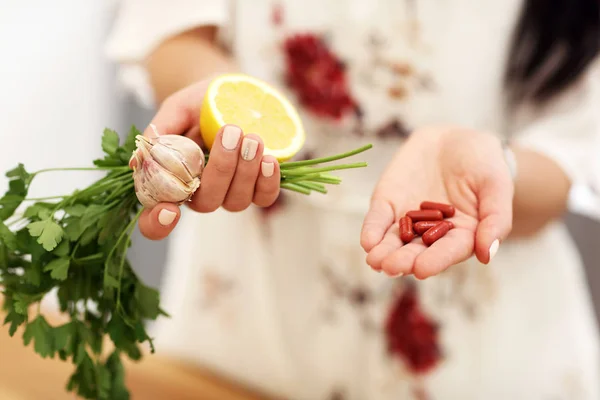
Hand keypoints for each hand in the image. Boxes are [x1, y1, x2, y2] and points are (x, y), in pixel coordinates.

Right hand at [136, 80, 280, 239]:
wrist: (234, 91)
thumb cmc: (200, 103)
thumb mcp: (178, 109)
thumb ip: (160, 132)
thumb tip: (140, 160)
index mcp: (173, 180)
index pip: (156, 219)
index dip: (157, 224)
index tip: (168, 210)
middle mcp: (201, 193)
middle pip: (206, 203)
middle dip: (220, 170)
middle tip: (231, 132)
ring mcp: (231, 192)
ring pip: (236, 201)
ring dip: (246, 171)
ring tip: (252, 137)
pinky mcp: (259, 187)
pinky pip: (264, 198)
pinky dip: (268, 181)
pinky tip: (268, 159)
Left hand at [360, 126, 513, 278]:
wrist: (456, 139)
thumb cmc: (484, 163)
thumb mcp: (496, 184)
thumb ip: (495, 218)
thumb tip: (488, 255)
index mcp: (463, 234)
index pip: (448, 251)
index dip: (435, 261)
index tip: (421, 270)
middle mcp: (432, 234)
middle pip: (417, 251)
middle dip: (403, 260)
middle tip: (390, 267)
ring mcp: (408, 220)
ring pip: (394, 241)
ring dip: (384, 252)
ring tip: (375, 262)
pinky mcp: (389, 203)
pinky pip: (379, 219)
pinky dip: (372, 230)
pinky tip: (368, 242)